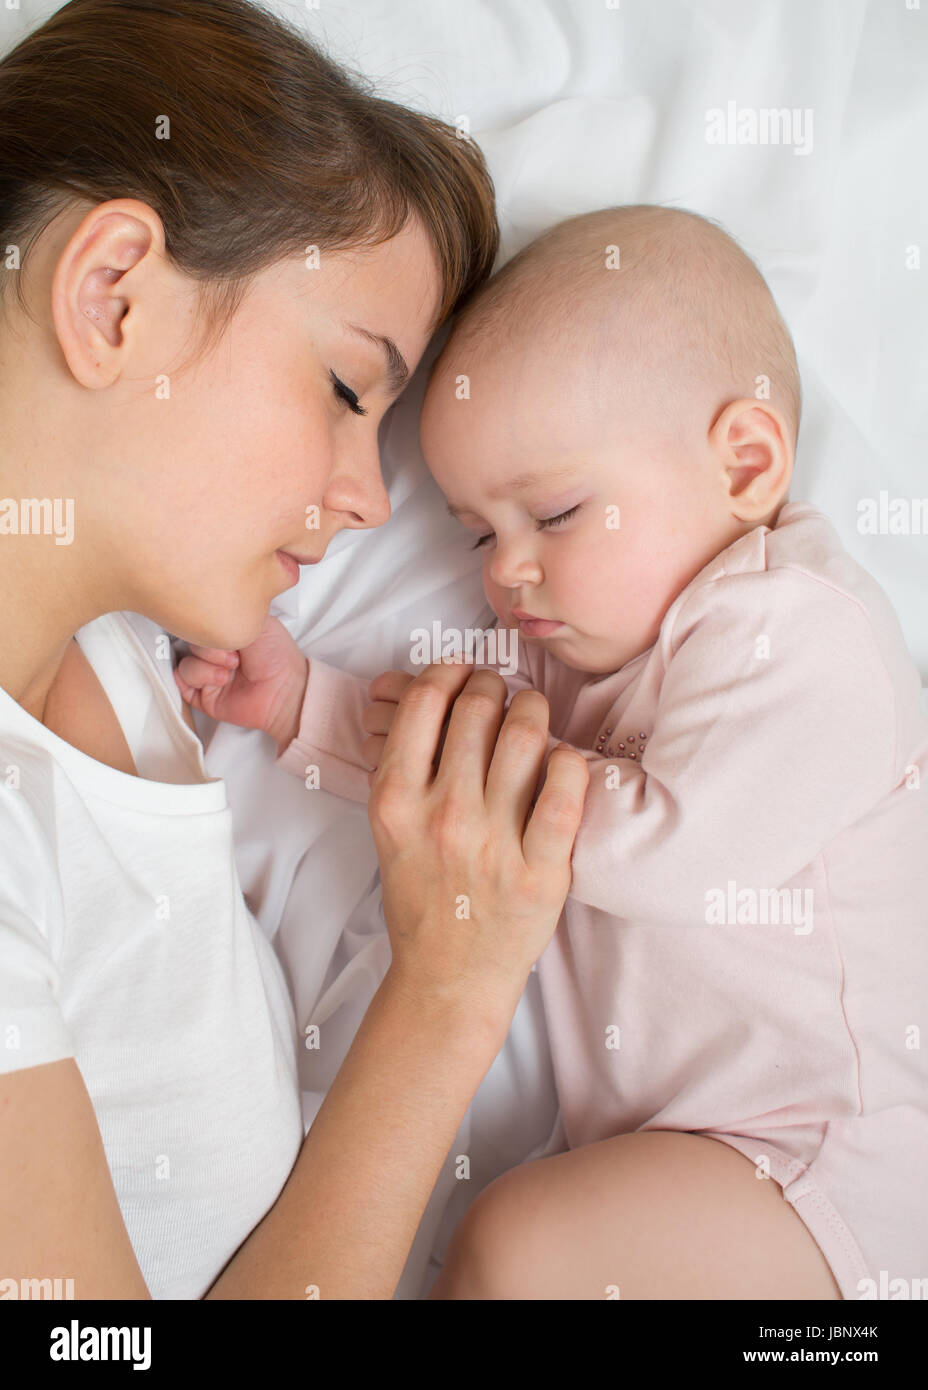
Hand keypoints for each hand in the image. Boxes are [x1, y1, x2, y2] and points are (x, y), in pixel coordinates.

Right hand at [173, 614, 308, 753]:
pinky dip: (198, 676)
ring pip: (185, 660)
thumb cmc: (277, 655)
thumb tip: (205, 608)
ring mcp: (207, 672)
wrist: (284, 689)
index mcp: (225, 632)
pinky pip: (182, 680)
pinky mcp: (202, 694)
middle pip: (189, 640)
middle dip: (210, 646)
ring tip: (231, 670)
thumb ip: (229, 611)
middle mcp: (215, 652)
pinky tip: (220, 679)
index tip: (223, 627)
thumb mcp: (258, 620)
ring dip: (207, 664)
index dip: (206, 623)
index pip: (199, 621)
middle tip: (235, 655)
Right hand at [367, 659, 589, 1033]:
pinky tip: (560, 762)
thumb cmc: (422, 897)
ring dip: (533, 711)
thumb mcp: (390, 830)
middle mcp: (443, 817)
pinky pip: (565, 790)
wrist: (447, 978)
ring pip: (525, 736)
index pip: (424, 703)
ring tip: (533, 716)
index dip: (448, 673)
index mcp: (396, 802)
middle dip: (493, 686)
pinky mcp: (542, 873)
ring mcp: (494, 845)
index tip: (461, 673)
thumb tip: (437, 694)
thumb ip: (406, 767)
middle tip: (500, 694)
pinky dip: (568, 762)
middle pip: (478, 709)